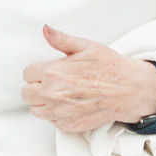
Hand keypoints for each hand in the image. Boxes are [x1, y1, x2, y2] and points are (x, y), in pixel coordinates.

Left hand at [20, 26, 155, 133]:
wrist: (129, 90)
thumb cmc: (109, 66)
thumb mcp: (86, 46)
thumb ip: (61, 39)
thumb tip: (45, 29)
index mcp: (53, 72)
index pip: (27, 74)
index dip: (38, 70)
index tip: (48, 70)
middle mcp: (53, 94)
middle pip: (27, 94)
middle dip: (37, 86)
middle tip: (53, 82)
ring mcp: (60, 113)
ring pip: (36, 109)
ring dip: (43, 102)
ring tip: (61, 94)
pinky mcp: (68, 126)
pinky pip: (51, 121)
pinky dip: (57, 114)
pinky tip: (70, 104)